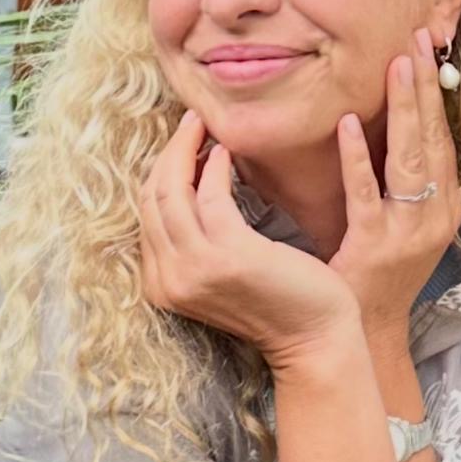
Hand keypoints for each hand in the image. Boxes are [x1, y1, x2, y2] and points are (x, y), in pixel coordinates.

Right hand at [136, 111, 358, 371]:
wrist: (314, 339)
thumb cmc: (276, 299)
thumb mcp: (220, 270)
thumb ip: (197, 236)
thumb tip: (192, 175)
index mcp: (161, 286)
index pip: (145, 213)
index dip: (161, 171)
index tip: (183, 142)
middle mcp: (169, 280)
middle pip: (151, 197)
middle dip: (169, 153)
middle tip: (191, 122)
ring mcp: (195, 270)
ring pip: (171, 191)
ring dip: (186, 150)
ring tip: (204, 126)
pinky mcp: (229, 256)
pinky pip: (210, 196)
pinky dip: (215, 168)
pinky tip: (227, 153)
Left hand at [327, 28, 460, 337]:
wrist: (366, 331)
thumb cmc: (378, 271)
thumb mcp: (405, 220)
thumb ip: (404, 176)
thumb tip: (392, 118)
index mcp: (445, 205)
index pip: (444, 137)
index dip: (435, 94)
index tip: (426, 50)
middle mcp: (435, 215)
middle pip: (432, 139)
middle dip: (424, 87)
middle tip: (413, 40)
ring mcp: (407, 231)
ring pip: (409, 158)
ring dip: (403, 108)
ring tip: (395, 65)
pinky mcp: (374, 245)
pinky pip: (365, 191)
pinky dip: (358, 155)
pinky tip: (349, 123)